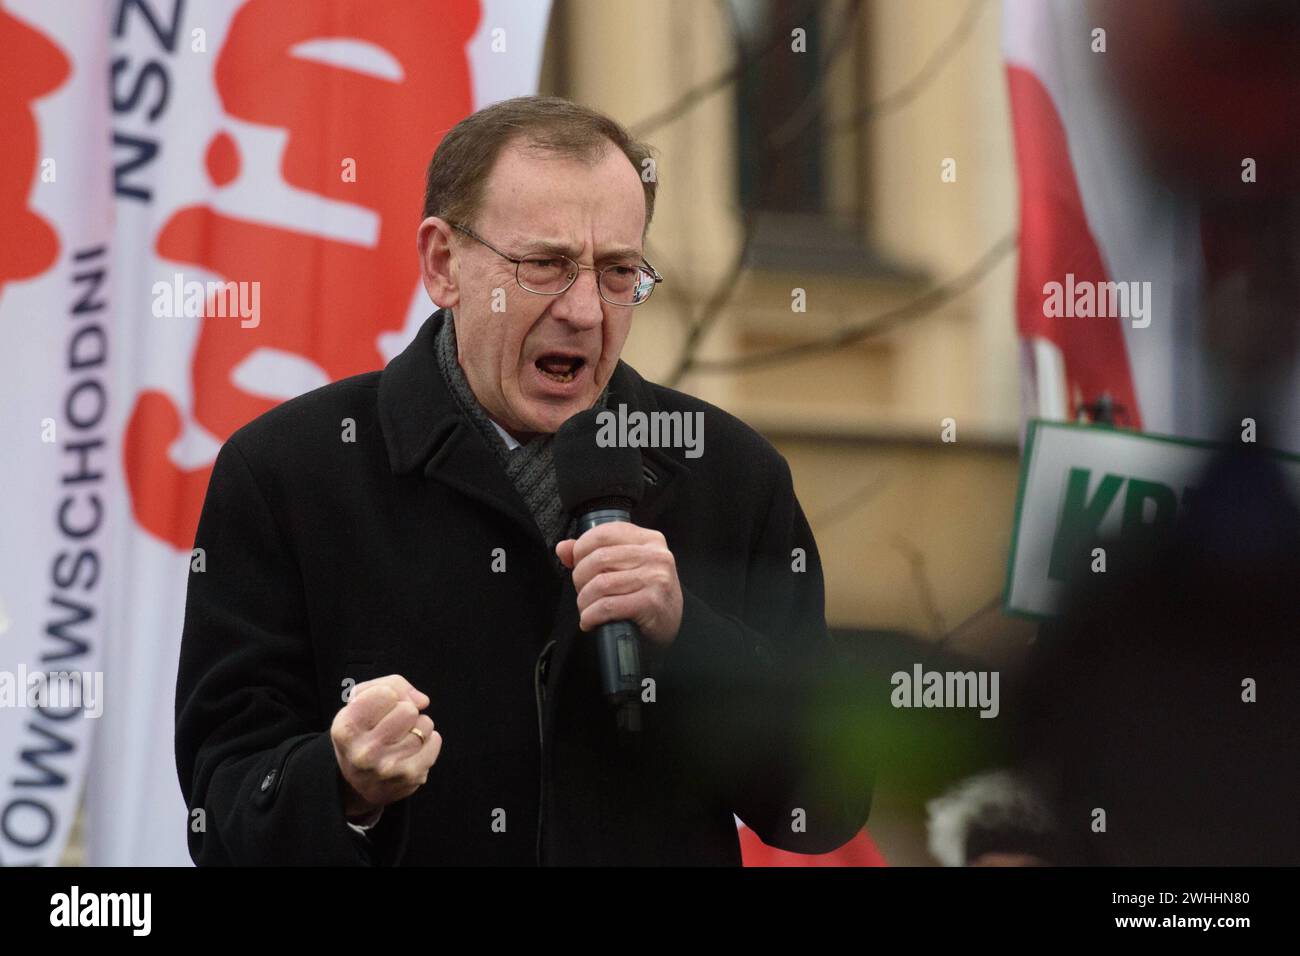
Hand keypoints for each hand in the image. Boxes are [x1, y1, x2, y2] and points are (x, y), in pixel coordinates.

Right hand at [330, 674, 439, 819]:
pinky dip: (429, 741)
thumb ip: (391, 685)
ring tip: (400, 739)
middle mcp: (363, 752)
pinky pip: (435, 740)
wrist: (360, 784)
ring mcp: (388, 768)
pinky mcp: (411, 777)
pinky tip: (411, 750)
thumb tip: (422, 701)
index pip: (385, 693)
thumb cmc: (363, 733)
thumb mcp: (360, 702)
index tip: (379, 709)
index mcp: (345, 729)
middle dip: (405, 711)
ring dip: (418, 727)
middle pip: (408, 709)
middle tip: (392, 726)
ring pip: (425, 724)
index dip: (387, 696)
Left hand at [555, 522, 682, 647]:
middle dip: (580, 579)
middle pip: (599, 559)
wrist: (673, 625)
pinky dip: (591, 616)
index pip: (604, 533)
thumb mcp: (626, 567)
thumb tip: (563, 548)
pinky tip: (590, 621)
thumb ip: (594, 554)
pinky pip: (607, 606)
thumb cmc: (647, 594)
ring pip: (600, 584)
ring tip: (586, 609)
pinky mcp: (651, 603)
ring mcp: (655, 578)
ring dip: (584, 601)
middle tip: (582, 592)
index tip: (577, 565)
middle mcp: (655, 556)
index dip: (581, 549)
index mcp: (649, 540)